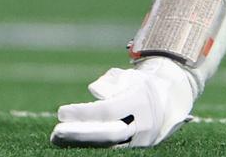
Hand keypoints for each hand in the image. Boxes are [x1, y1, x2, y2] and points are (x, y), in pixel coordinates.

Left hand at [51, 57, 196, 147]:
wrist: (169, 100)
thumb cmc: (139, 84)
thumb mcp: (126, 76)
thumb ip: (110, 81)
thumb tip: (95, 91)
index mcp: (139, 102)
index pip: (108, 111)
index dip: (84, 113)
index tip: (61, 113)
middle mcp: (143, 124)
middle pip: (108, 134)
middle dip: (80, 135)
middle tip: (55, 133)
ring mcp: (142, 139)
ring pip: (109, 145)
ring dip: (82, 144)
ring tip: (57, 140)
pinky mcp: (137, 148)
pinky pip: (112, 149)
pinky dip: (91, 146)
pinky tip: (71, 144)